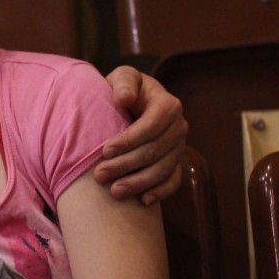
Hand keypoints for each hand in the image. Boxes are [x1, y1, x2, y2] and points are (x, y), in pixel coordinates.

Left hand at [94, 67, 186, 204]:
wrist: (130, 104)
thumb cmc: (123, 89)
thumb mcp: (123, 78)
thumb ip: (124, 83)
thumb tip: (123, 98)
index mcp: (168, 105)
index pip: (151, 126)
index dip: (128, 140)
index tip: (104, 150)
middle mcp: (178, 127)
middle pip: (155, 151)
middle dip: (126, 165)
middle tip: (99, 176)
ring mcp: (179, 147)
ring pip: (163, 169)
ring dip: (138, 182)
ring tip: (113, 191)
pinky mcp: (176, 162)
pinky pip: (173, 180)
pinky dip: (160, 192)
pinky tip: (143, 201)